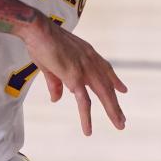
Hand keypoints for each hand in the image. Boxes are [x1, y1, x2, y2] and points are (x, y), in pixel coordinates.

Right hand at [21, 20, 126, 135]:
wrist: (37, 30)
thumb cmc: (41, 41)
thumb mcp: (50, 63)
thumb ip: (55, 83)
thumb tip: (56, 99)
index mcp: (86, 53)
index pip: (105, 68)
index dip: (114, 80)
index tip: (123, 90)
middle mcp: (90, 61)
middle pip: (107, 85)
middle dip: (115, 103)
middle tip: (122, 118)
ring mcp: (84, 70)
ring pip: (103, 95)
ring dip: (112, 111)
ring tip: (119, 124)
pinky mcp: (75, 78)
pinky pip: (83, 102)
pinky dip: (86, 118)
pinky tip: (88, 130)